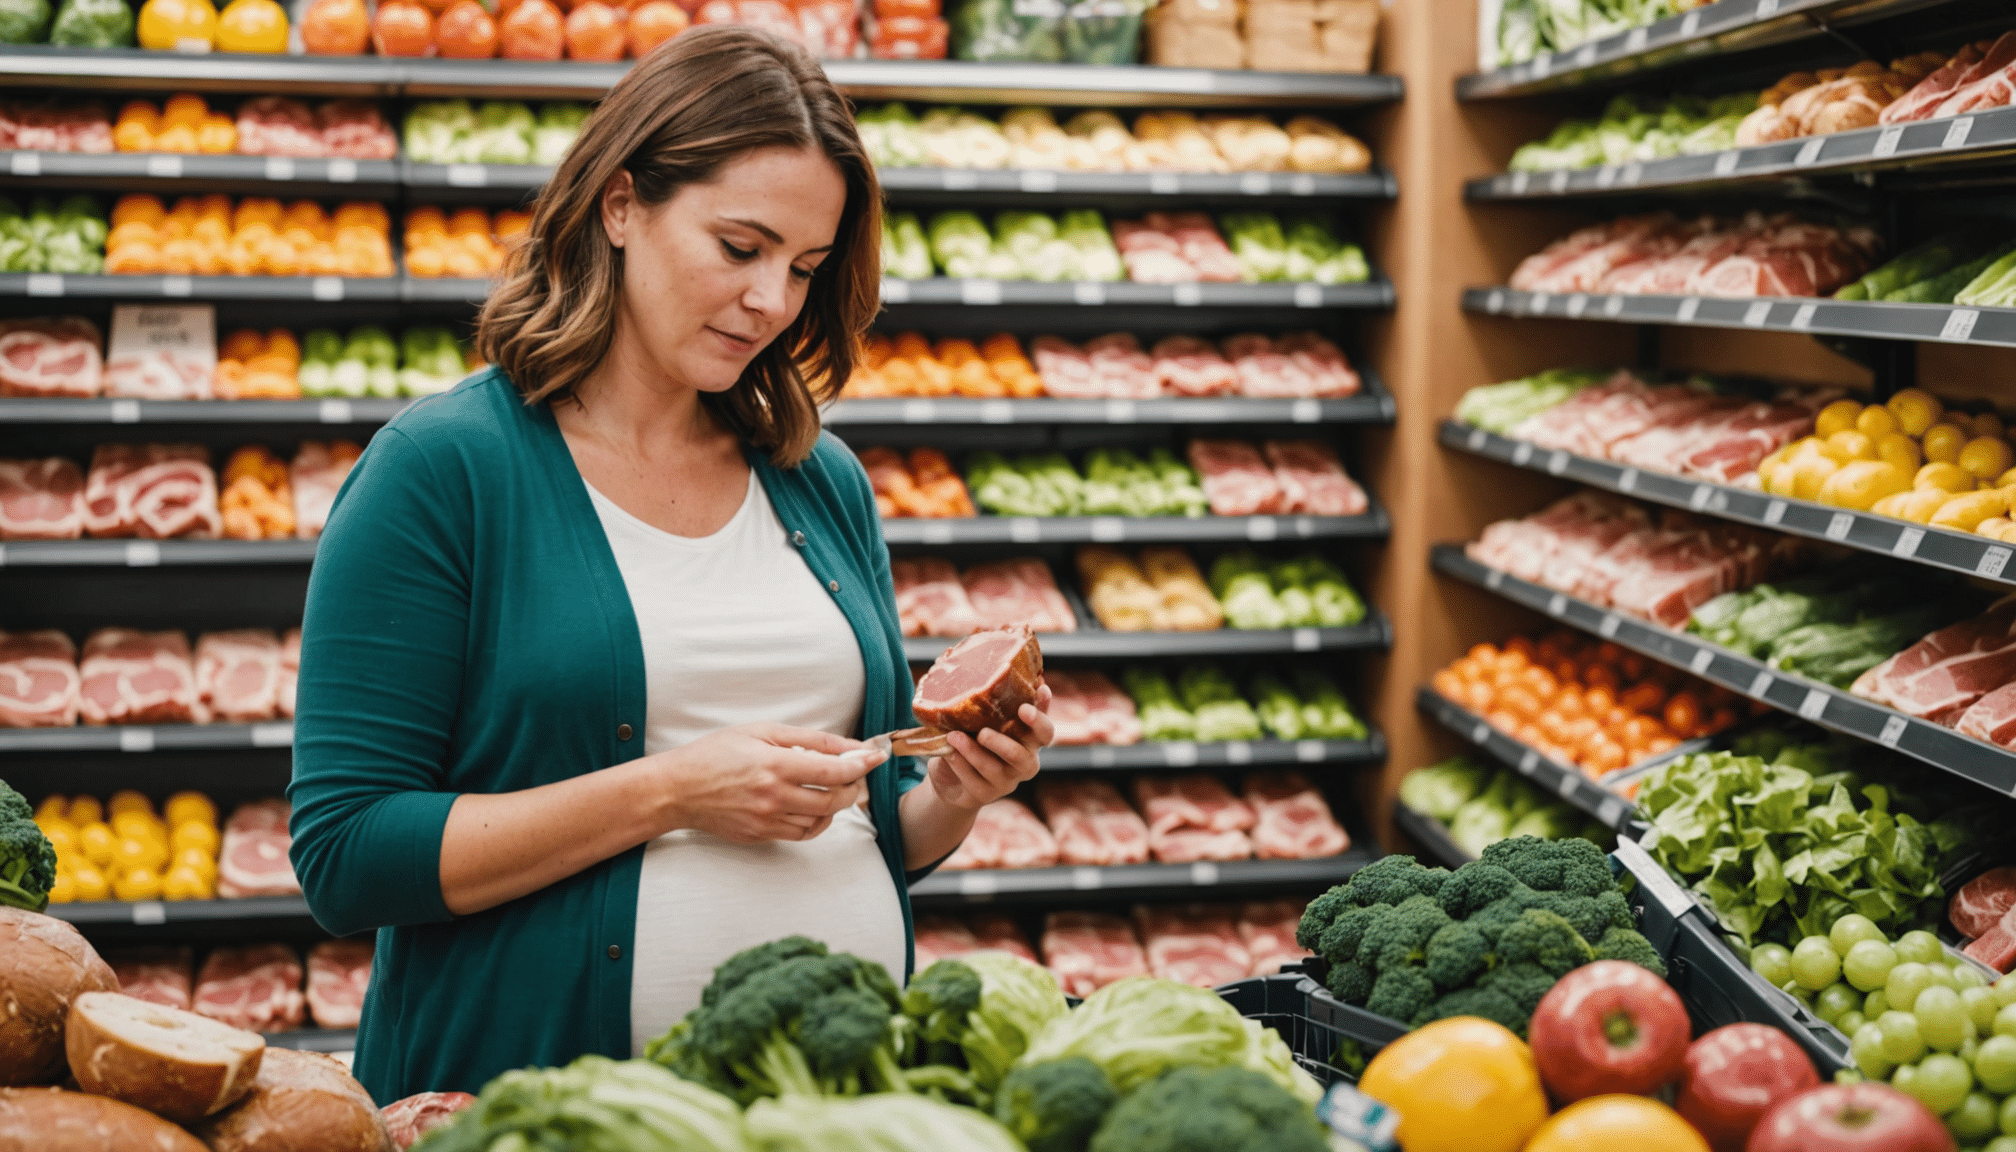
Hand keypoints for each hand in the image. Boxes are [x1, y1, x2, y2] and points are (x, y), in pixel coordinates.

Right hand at [655, 722, 882, 842]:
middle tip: (856, 773)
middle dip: (854, 786)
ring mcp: (768, 820)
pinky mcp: (762, 836)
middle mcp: (774, 796)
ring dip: (837, 805)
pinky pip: (803, 834)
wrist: (677, 789)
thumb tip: (847, 744)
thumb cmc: (716, 753)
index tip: (877, 756)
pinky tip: (815, 807)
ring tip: (835, 788)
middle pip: (834, 800)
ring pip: (822, 820)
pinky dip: (818, 822)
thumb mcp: (761, 731)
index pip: (834, 771)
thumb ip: (808, 739)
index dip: (862, 764)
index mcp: (774, 764)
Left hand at [926, 685, 1054, 811]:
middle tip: (983, 732)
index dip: (1043, 713)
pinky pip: (975, 781)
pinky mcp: (987, 794)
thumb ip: (988, 706)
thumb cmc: (972, 740)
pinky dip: (961, 765)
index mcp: (1029, 741)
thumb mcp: (981, 722)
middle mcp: (1024, 762)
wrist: (951, 778)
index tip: (1039, 690)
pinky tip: (949, 753)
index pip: (1045, 730)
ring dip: (974, 753)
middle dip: (1004, 744)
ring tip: (954, 737)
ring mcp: (1007, 781)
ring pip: (996, 769)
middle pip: (1026, 756)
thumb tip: (979, 672)